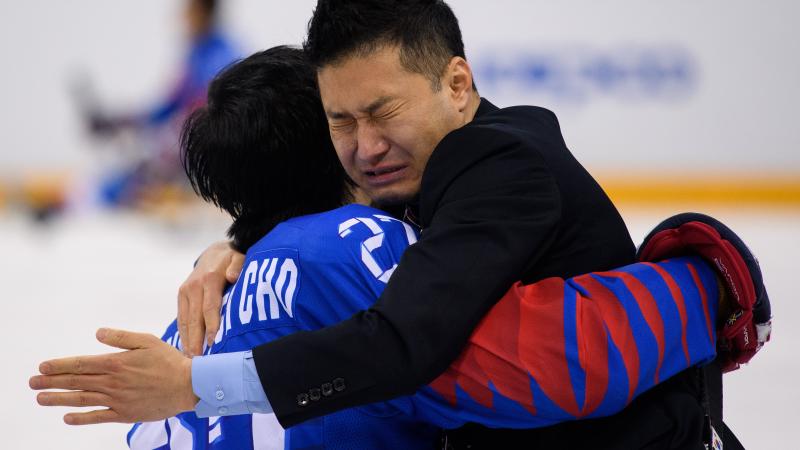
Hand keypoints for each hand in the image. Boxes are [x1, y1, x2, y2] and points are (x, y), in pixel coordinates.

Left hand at [29, 328, 197, 424]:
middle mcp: (113, 382)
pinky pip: (97, 417)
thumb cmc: (169, 361)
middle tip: (32, 383)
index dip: (60, 366)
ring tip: (41, 398)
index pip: (81, 364)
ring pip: (82, 399)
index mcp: (117, 362)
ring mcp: (117, 399)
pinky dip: (80, 418)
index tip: (42, 367)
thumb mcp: (147, 340)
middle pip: (76, 382)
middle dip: (51, 382)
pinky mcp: (124, 414)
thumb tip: (98, 333)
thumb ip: (121, 337)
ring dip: (58, 399)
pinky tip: (67, 417)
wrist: (187, 386)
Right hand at [178, 241, 243, 355]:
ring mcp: (185, 291)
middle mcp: (194, 286)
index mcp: (209, 279)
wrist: (215, 252)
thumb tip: (233, 276)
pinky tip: (186, 346)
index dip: (211, 326)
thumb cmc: (232, 259)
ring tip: (190, 358)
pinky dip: (183, 332)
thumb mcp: (239, 258)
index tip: (213, 344)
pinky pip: (181, 317)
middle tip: (197, 359)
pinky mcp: (181, 295)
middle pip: (194, 318)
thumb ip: (237, 266)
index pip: (210, 307)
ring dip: (187, 340)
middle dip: (195, 340)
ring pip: (185, 320)